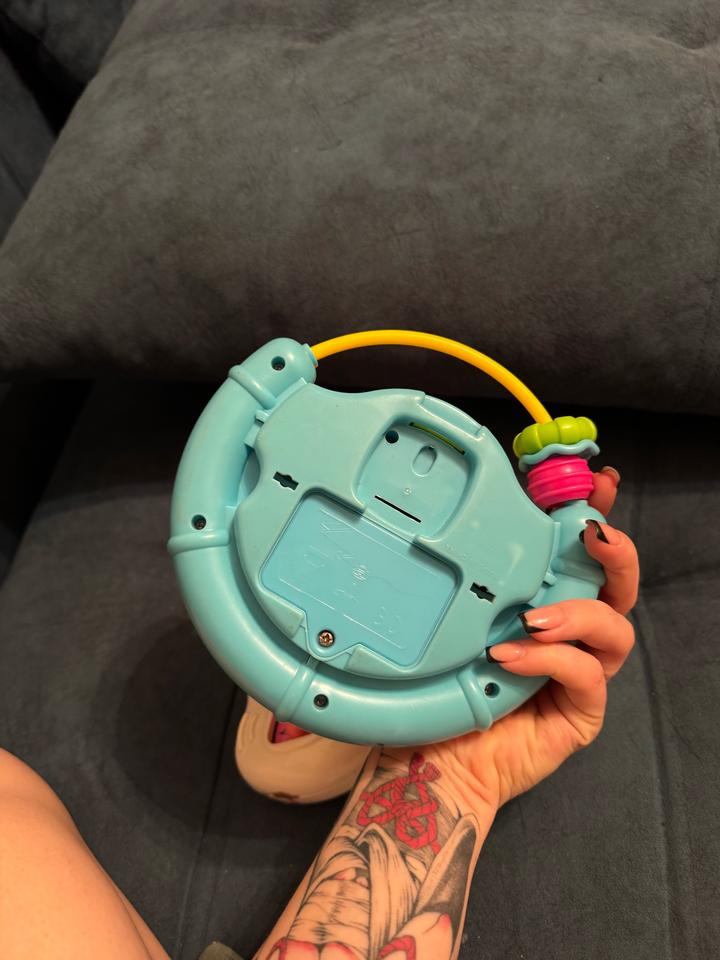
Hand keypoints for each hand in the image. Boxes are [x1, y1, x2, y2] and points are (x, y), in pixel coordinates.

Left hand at [407, 467, 638, 816]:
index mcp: (543, 602)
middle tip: (593, 535)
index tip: (601, 482)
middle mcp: (568, 634)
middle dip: (616, 553)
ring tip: (531, 619)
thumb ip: (472, 577)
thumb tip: (469, 519)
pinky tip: (511, 655)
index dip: (597, 514)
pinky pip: (586, 675)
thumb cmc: (435, 686)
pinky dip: (551, 659)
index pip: (581, 553)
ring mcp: (578, 673)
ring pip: (614, 628)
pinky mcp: (579, 712)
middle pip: (618, 586)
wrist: (428, 759)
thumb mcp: (450, 617)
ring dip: (577, 612)